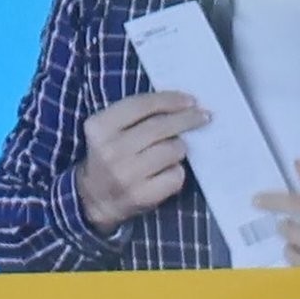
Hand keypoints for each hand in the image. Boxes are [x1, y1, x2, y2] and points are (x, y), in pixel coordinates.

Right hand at [76, 90, 207, 229]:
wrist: (95, 199)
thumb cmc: (111, 156)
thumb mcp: (111, 130)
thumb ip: (137, 115)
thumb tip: (183, 104)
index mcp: (100, 127)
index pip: (141, 105)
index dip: (170, 100)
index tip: (191, 100)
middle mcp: (111, 150)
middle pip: (160, 127)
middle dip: (187, 119)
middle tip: (203, 117)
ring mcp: (127, 175)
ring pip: (172, 150)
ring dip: (179, 148)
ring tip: (173, 151)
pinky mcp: (142, 196)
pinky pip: (176, 175)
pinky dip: (177, 171)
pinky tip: (168, 172)